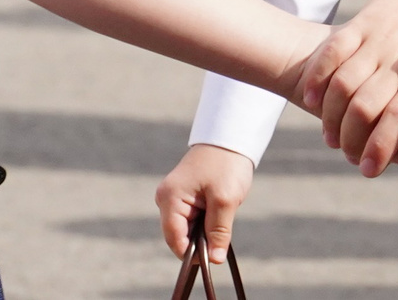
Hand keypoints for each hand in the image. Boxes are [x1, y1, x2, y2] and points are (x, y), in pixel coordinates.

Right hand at [155, 143, 254, 261]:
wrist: (230, 136)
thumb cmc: (227, 165)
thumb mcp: (226, 200)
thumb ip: (219, 231)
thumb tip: (215, 260)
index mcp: (170, 199)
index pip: (174, 239)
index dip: (192, 254)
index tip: (213, 259)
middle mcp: (166, 199)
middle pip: (179, 235)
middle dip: (199, 240)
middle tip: (222, 235)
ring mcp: (173, 197)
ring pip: (187, 227)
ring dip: (204, 229)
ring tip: (222, 215)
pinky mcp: (184, 195)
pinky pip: (191, 217)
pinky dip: (205, 220)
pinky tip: (219, 212)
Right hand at [299, 0, 397, 170]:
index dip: (381, 148)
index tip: (370, 165)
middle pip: (365, 109)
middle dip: (351, 138)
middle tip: (345, 153)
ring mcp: (381, 38)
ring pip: (344, 84)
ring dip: (331, 115)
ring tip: (330, 134)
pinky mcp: (364, 21)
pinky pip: (332, 52)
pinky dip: (317, 78)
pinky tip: (311, 98)